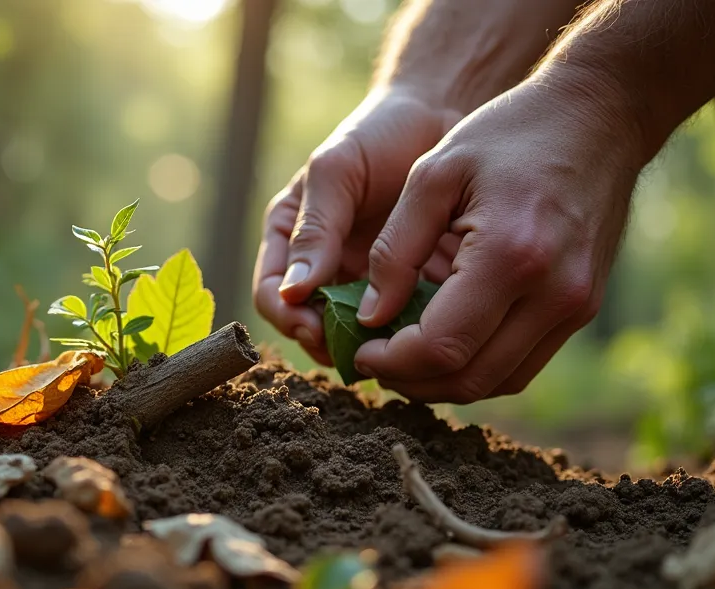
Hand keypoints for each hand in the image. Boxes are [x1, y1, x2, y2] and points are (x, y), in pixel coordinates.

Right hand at [252, 88, 461, 364]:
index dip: (287, 317)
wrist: (443, 115)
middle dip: (329, 341)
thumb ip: (314, 227)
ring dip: (369, 346)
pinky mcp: (407, 287)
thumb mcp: (336, 170)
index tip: (313, 326)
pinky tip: (425, 331)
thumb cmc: (379, 133)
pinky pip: (400, 324)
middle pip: (310, 325)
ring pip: (355, 333)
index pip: (271, 294)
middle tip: (357, 347)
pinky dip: (408, 335)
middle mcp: (322, 266)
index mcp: (289, 238)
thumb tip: (292, 291)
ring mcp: (364, 280)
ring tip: (393, 345)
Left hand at [351, 80, 649, 402]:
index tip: (359, 350)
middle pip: (470, 379)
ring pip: (498, 382)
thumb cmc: (509, 133)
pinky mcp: (583, 307)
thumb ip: (395, 250)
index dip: (390, 361)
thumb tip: (370, 317)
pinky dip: (478, 366)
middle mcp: (554, 293)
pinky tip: (443, 343)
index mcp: (511, 256)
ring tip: (401, 359)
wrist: (599, 116)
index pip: (441, 347)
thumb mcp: (433, 174)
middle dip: (412, 381)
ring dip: (443, 383)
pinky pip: (523, 362)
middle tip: (373, 361)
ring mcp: (576, 305)